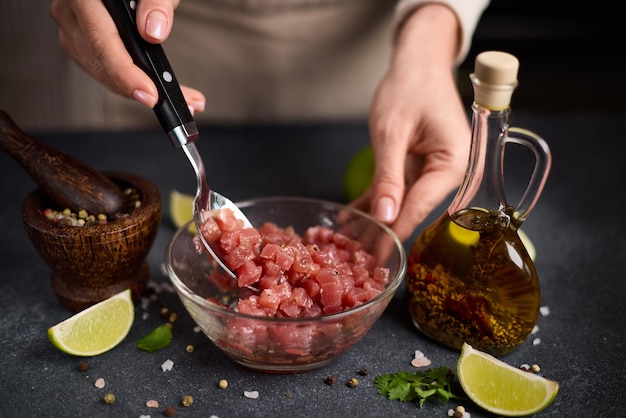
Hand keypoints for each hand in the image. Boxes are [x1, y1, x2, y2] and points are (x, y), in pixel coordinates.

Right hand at [50, 0, 204, 112]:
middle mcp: (70, 10)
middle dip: (139, 88)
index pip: (102, 41)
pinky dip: (130, 80)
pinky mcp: (81, 40)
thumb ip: (156, 3)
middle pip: (100, 62)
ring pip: (101, 71)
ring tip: (181, 97)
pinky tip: (154, 84)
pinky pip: (102, 69)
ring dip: (138, 88)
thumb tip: (153, 32)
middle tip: (182, 101)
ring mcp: (72, 27)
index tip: (150, 94)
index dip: (126, 74)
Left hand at [353, 5, 469, 242]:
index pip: (420, 206)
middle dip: (381, 230)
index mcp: (455, 165)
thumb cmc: (409, 89)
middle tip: (352, 256)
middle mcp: (454, 174)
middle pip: (412, 210)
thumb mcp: (392, 133)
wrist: (419, 63)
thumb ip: (388, 177)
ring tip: (346, 239)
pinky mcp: (425, 169)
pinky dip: (377, 200)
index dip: (394, 232)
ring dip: (375, 219)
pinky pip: (400, 190)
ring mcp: (440, 172)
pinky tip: (353, 215)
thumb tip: (385, 217)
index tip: (374, 258)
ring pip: (403, 204)